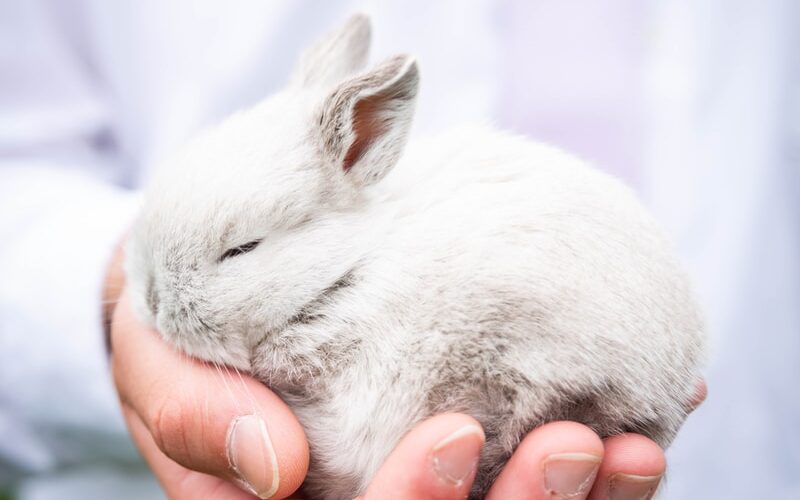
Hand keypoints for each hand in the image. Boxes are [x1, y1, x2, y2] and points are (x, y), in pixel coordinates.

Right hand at [105, 241, 705, 499]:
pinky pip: (542, 463)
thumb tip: (276, 465)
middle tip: (578, 441)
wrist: (212, 307)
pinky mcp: (470, 443)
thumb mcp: (162, 373)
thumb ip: (196, 420)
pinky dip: (607, 456)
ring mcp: (429, 482)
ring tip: (634, 441)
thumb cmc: (180, 343)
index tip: (454, 432)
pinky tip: (662, 402)